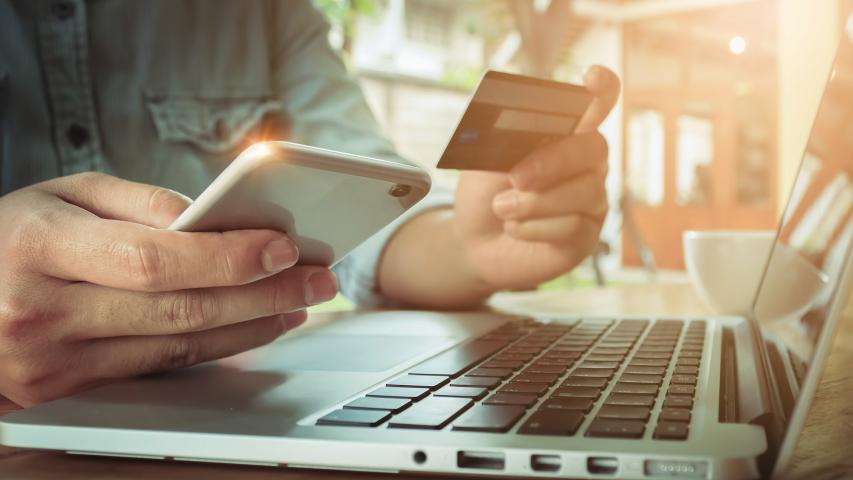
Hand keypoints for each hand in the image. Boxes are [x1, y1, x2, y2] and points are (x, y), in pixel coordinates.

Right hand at [0, 173, 337, 405]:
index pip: (152, 258)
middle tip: (317, 278)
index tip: (284, 246)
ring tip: (297, 303)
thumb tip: (210, 221)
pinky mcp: (68, 392)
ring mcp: (54, 362)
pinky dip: (214, 348)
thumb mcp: (62, 195)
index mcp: (40, 248)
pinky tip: (251, 329)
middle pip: (177, 309)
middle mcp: (43, 312)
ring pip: (177, 347)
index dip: (225, 257)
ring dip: (250, 325)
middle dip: (261, 294)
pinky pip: (159, 368)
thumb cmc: (9, 237)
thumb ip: (137, 202)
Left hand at [455, 66, 619, 289]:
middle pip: (595, 147)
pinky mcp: (586, 236)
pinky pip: (575, 227)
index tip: (590, 76)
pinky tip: (514, 228)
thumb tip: (527, 130)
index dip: (602, 88)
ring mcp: (591, 201)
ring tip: (501, 207)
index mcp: (565, 134)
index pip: (598, 102)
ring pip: (586, 191)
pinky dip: (535, 228)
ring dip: (536, 202)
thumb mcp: (487, 161)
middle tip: (516, 177)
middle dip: (555, 161)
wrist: (473, 241)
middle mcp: (587, 164)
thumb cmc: (485, 193)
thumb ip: (509, 141)